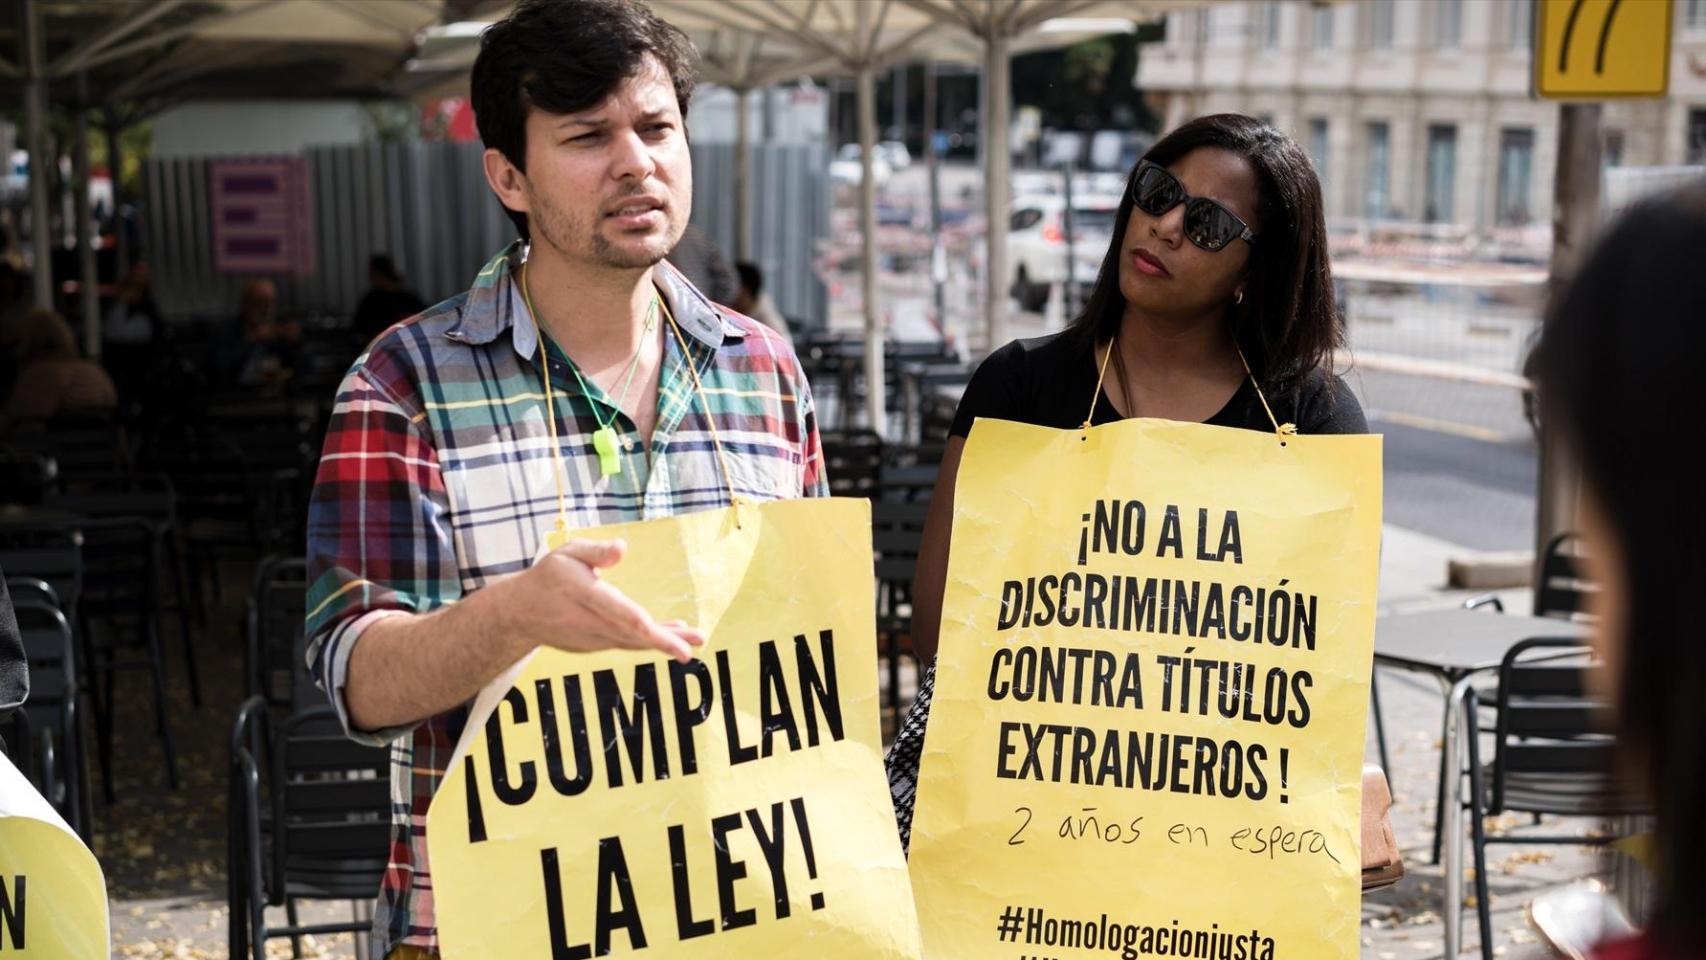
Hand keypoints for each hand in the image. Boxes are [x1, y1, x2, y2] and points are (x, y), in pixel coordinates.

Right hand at [500, 538, 704, 661]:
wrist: (520, 614)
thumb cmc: (548, 577)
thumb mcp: (566, 554)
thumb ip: (595, 551)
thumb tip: (622, 547)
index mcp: (583, 594)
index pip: (614, 610)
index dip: (638, 622)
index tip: (655, 629)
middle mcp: (589, 622)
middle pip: (630, 633)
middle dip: (663, 640)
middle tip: (692, 646)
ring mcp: (592, 638)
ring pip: (632, 642)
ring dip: (664, 641)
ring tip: (695, 639)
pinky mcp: (595, 645)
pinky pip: (627, 644)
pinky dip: (649, 642)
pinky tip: (673, 637)